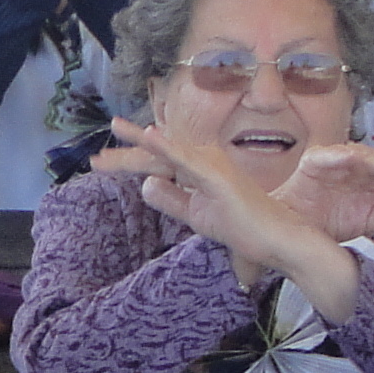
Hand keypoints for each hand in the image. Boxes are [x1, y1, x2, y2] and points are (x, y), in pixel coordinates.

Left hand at [95, 117, 307, 281]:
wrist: (277, 241)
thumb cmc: (245, 228)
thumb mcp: (197, 215)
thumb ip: (172, 199)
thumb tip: (146, 184)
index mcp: (201, 170)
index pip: (159, 162)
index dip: (128, 161)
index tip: (101, 162)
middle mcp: (206, 161)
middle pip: (157, 155)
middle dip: (125, 156)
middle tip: (95, 158)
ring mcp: (213, 166)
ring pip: (167, 153)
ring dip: (139, 144)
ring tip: (115, 131)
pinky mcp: (218, 177)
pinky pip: (187, 160)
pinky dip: (167, 147)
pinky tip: (147, 136)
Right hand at [272, 142, 373, 238]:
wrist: (291, 234)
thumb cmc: (328, 221)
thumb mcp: (371, 219)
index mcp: (373, 178)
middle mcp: (358, 166)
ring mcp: (336, 162)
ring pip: (365, 157)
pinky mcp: (313, 163)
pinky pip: (328, 158)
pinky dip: (340, 157)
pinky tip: (354, 160)